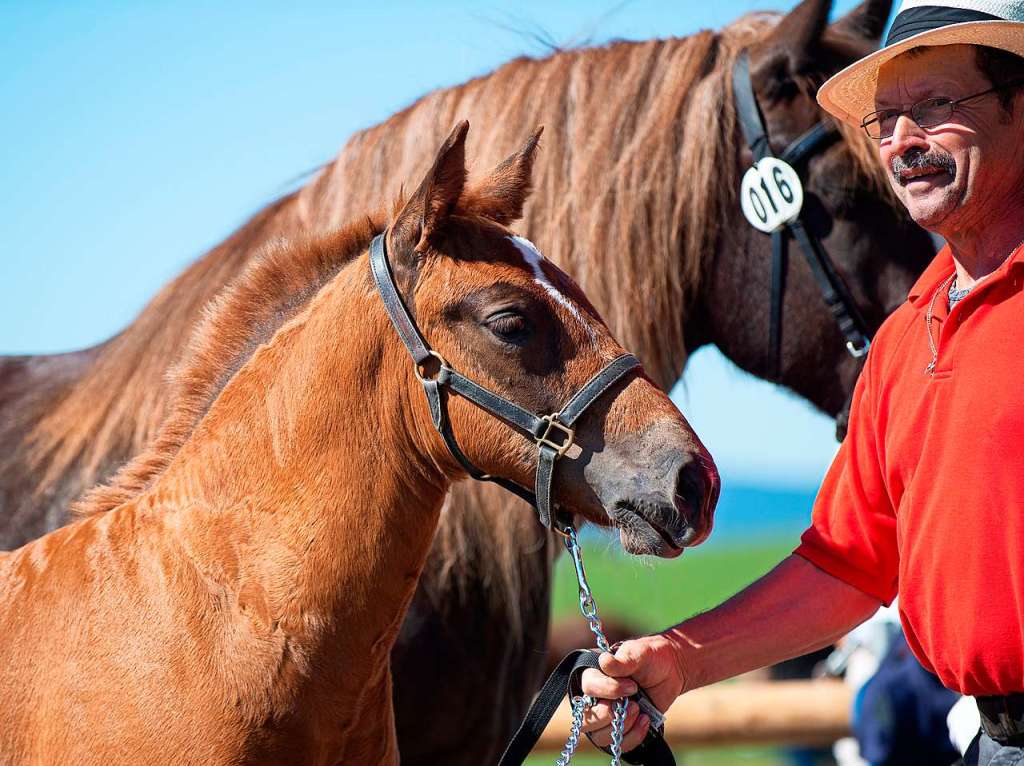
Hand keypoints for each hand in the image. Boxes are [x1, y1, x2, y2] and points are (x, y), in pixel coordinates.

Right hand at [579, 633, 686, 750]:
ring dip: (623, 727)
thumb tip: (604, 661)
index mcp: (596, 676)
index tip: (633, 686)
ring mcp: (609, 717)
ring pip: (600, 737)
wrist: (672, 670)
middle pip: (586, 720)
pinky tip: (645, 720)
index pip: (589, 688)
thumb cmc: (651, 657)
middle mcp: (597, 698)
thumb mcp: (638, 654)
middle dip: (609, 716)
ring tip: (639, 711)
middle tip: (633, 705)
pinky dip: (633, 736)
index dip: (609, 690)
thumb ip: (622, 661)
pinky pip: (619, 745)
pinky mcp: (623, 729)